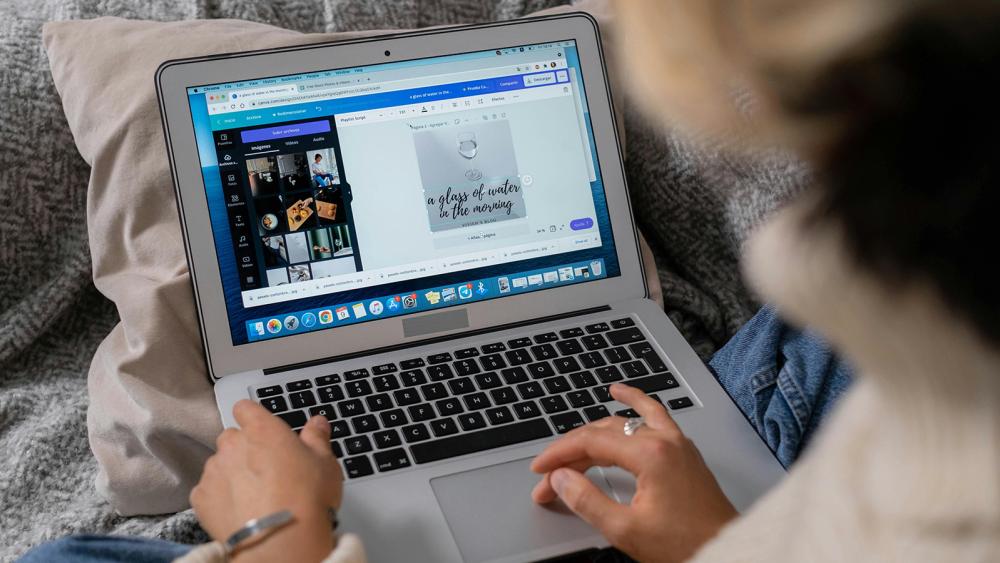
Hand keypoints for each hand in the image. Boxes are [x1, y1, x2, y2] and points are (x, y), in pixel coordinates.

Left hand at [191, 400, 342, 562]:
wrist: (280, 541)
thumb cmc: (306, 498)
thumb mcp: (325, 463)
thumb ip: (316, 437)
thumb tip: (317, 423)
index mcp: (262, 429)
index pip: (246, 408)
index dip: (253, 418)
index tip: (262, 430)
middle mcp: (233, 445)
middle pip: (232, 438)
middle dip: (245, 449)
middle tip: (267, 470)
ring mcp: (213, 471)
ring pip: (219, 465)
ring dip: (232, 474)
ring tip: (254, 496)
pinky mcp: (201, 498)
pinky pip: (207, 491)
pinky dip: (219, 498)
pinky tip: (239, 510)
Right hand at [531, 384, 737, 562]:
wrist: (727, 552)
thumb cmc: (686, 544)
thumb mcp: (626, 530)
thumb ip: (587, 501)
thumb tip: (561, 479)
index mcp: (650, 455)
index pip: (591, 442)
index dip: (559, 455)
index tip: (540, 470)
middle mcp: (664, 440)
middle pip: (604, 432)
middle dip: (572, 453)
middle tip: (551, 475)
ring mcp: (676, 442)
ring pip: (624, 423)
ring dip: (594, 433)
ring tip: (570, 445)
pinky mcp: (683, 451)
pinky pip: (653, 415)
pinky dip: (633, 404)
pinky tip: (621, 394)